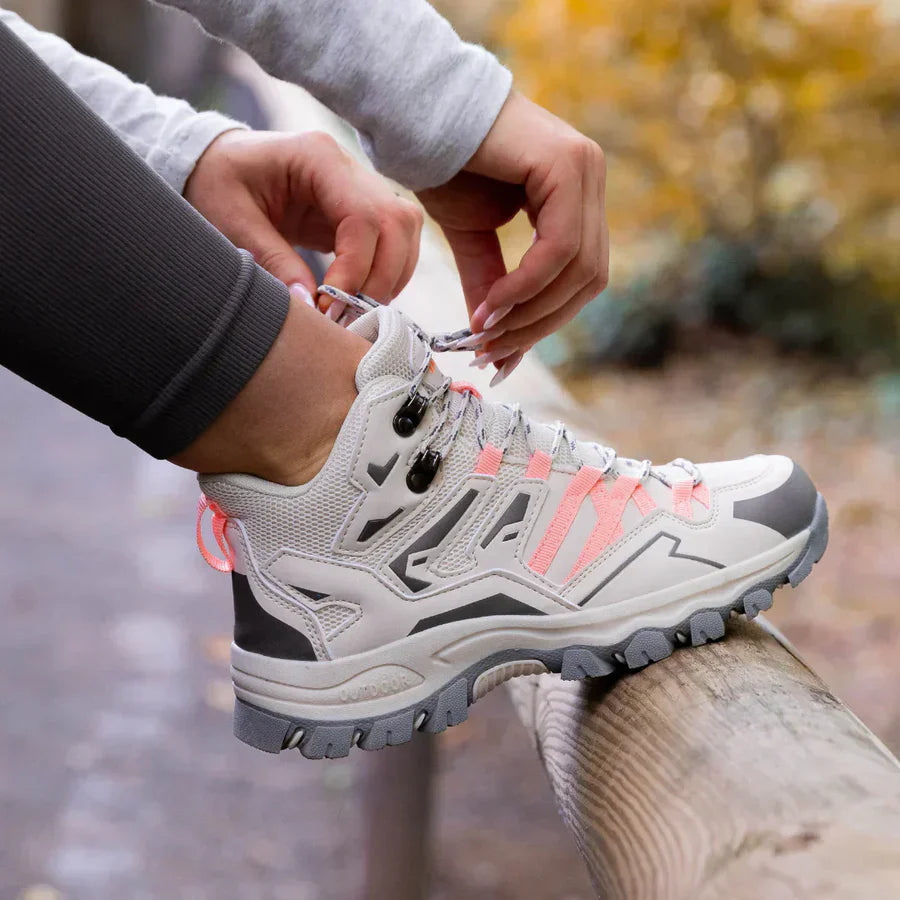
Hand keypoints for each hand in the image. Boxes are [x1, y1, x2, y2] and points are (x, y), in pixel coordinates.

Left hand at [185, 130, 422, 305]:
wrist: (215, 164)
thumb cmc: (218, 183)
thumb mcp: (232, 221)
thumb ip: (272, 260)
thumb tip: (310, 305)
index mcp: (318, 157)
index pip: (364, 217)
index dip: (356, 268)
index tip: (330, 304)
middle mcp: (350, 167)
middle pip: (398, 224)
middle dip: (381, 278)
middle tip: (349, 314)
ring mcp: (362, 187)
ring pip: (405, 234)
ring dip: (389, 279)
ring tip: (353, 309)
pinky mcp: (362, 211)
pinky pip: (394, 244)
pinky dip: (385, 275)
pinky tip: (356, 297)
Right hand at [416, 91, 607, 373]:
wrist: (418, 116)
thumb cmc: (446, 169)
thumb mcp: (475, 241)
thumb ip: (493, 287)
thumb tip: (496, 345)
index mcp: (577, 195)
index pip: (582, 276)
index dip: (545, 322)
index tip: (502, 354)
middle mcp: (590, 179)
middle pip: (589, 279)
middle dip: (540, 324)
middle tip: (494, 352)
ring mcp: (584, 168)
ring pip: (580, 268)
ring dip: (532, 311)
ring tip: (487, 330)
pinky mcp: (567, 165)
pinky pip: (561, 247)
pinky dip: (528, 284)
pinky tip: (493, 303)